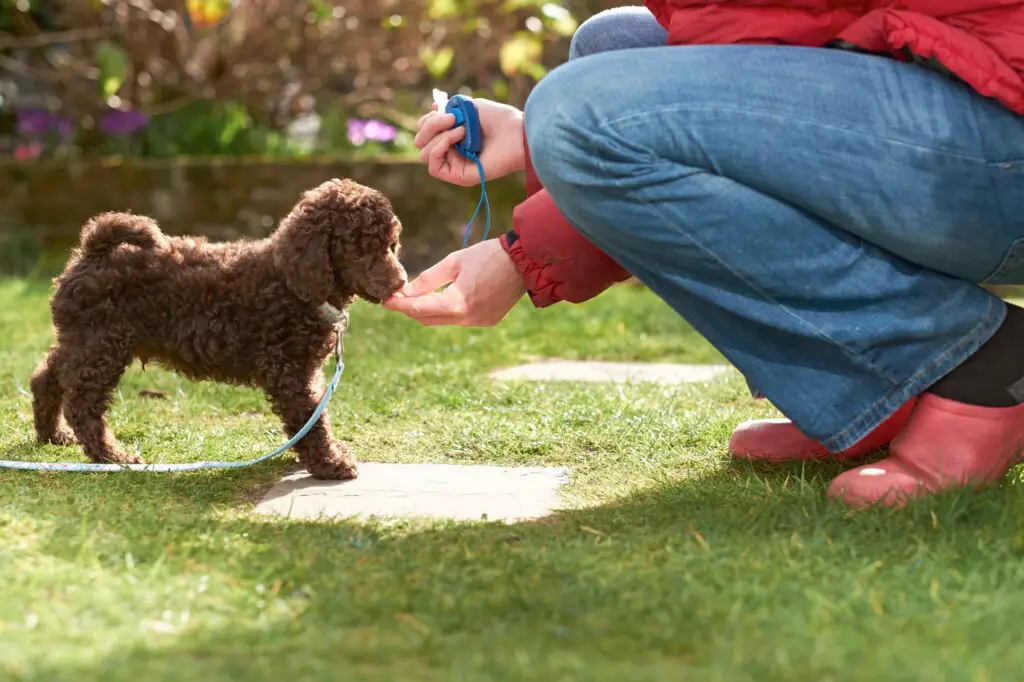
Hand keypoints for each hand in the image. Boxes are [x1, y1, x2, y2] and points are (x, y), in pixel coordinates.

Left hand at [382, 239, 525, 325]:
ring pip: (443, 321)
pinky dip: (447, 310)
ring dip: (428, 310)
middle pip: (427, 319)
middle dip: (411, 308)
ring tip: (417, 295)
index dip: (399, 305)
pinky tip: (445, 297)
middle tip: (397, 295)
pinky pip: (459, 319)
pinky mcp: (487, 321)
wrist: (525, 262)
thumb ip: (428, 279)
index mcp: (457, 303)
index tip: (384, 299)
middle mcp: (467, 319)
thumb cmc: (488, 256)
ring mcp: (478, 322)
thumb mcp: (454, 262)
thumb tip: (406, 291)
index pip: (418, 309)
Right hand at [415, 98, 525, 186]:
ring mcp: (454, 165)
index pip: (425, 132)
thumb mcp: (468, 107)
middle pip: (421, 143)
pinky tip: (455, 138)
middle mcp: (451, 152)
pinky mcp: (459, 176)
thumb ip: (448, 109)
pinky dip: (439, 149)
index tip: (443, 108)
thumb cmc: (498, 119)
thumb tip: (431, 109)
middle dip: (431, 126)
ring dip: (438, 136)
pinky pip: (434, 167)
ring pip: (424, 153)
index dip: (428, 120)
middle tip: (452, 117)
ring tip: (461, 129)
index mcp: (451, 136)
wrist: (517, 133)